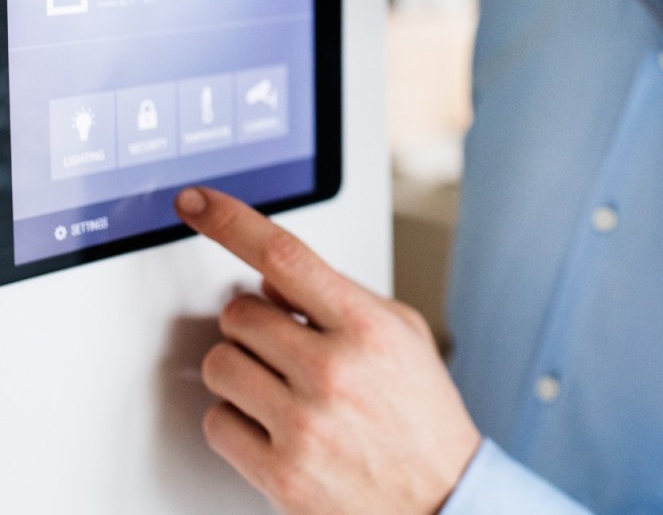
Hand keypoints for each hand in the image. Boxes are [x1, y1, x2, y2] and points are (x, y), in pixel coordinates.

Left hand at [175, 186, 481, 514]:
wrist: (440, 499)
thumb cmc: (421, 411)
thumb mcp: (401, 330)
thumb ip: (339, 294)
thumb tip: (272, 278)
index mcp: (365, 326)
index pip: (283, 254)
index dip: (230, 220)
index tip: (196, 203)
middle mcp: (332, 370)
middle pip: (239, 312)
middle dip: (251, 320)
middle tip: (280, 340)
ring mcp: (303, 424)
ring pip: (220, 364)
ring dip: (239, 366)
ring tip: (276, 382)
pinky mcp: (280, 474)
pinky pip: (217, 423)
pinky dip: (234, 417)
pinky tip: (270, 419)